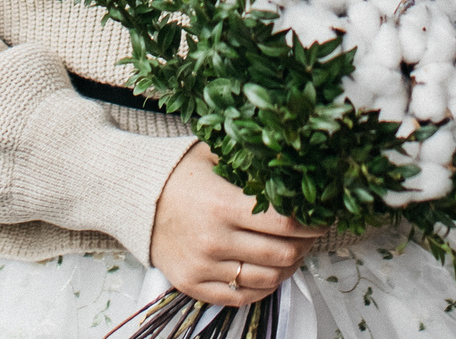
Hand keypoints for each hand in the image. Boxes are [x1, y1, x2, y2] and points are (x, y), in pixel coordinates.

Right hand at [149, 144, 325, 305]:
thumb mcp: (213, 156)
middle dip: (305, 245)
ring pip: (267, 279)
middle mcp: (215, 240)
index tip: (321, 218)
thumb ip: (250, 163)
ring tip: (293, 252)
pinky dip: (263, 287)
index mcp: (223, 205)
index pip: (284, 222)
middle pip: (281, 254)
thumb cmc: (177, 174)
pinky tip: (270, 271)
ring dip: (288, 267)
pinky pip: (242, 298)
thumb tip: (292, 166)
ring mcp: (204, 267)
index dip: (311, 223)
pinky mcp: (194, 285)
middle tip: (310, 235)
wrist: (133, 198)